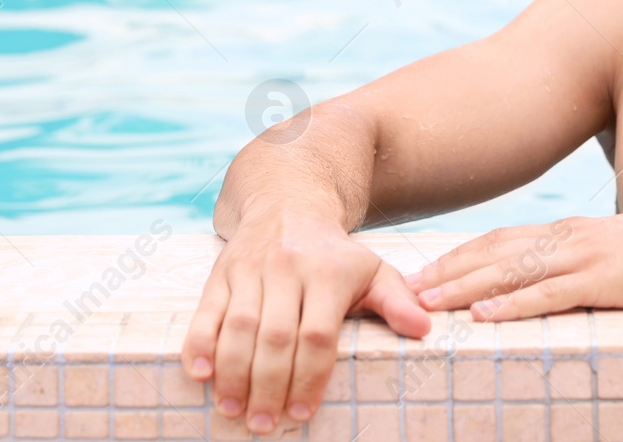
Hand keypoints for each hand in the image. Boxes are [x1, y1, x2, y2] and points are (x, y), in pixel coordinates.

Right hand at [179, 211, 430, 434]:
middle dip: (269, 385)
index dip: (309, 377)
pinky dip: (199, 344)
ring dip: (233, 374)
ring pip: (238, 326)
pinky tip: (200, 375)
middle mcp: (286, 268)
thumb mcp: (372, 268)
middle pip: (276, 336)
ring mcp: (249, 270)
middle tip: (264, 424)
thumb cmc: (334, 253)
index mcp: (327, 273)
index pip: (317, 334)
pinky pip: (205, 311)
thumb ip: (396, 300)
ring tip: (233, 410)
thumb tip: (423, 329)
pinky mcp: (220, 273)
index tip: (302, 413)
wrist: (287, 202)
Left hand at [405, 211, 622, 320]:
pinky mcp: (602, 280)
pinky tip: (484, 316)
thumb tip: (556, 282)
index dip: (459, 255)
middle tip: (404, 286)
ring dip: (463, 287)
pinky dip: (511, 306)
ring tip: (426, 301)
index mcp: (568, 233)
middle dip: (446, 270)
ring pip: (508, 272)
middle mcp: (566, 239)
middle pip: (491, 252)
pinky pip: (547, 295)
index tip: (424, 269)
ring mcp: (582, 257)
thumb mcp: (617, 253)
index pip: (499, 240)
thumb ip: (582, 263)